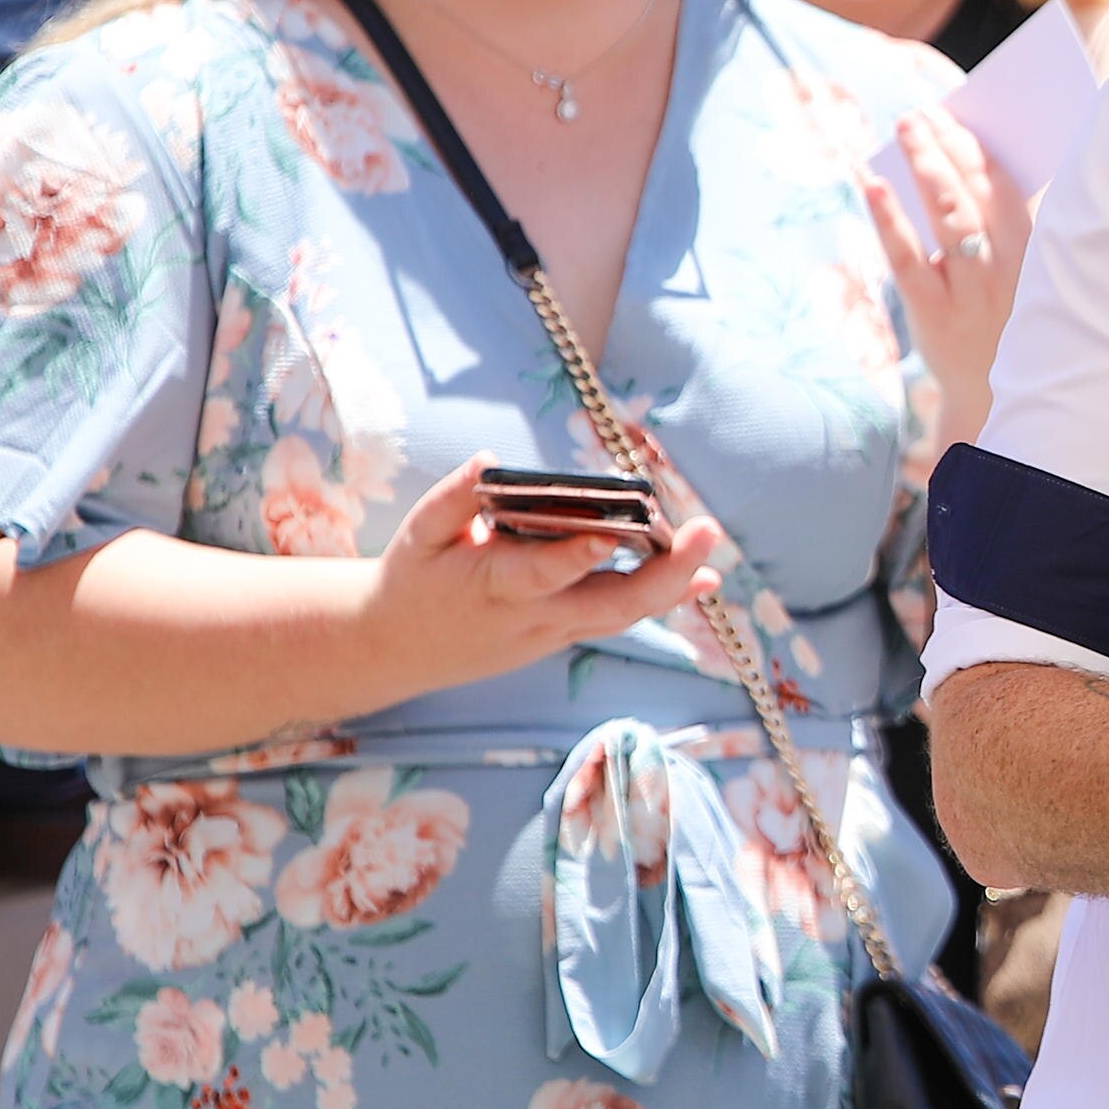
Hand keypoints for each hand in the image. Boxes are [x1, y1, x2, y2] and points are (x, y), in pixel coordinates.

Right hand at [362, 455, 725, 695]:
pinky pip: (620, 619)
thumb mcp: (418, 534)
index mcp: (492, 583)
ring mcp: (554, 631)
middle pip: (610, 604)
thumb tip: (489, 460)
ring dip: (675, 585)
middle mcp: (533, 615)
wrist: (399, 647)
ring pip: (624, 616)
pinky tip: (702, 578)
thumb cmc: (413, 579)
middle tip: (705, 532)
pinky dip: (662, 600)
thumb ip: (454, 498)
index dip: (577, 557)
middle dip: (665, 574)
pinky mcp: (565, 635)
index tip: (611, 534)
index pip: (542, 573)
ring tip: (709, 544)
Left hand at [866, 109, 1034, 453]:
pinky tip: (872, 184)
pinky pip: (908, 259)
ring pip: (947, 216)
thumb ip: (1003, 224)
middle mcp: (1008, 269)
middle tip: (921, 113)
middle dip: (949, 145)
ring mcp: (971, 293)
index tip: (955, 112)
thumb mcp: (1020, 274)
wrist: (997, 399)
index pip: (1008, 186)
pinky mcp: (934, 316)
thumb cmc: (1008, 321)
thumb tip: (963, 159)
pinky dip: (889, 219)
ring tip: (906, 129)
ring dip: (926, 165)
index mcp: (1035, 254)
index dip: (979, 146)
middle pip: (976, 193)